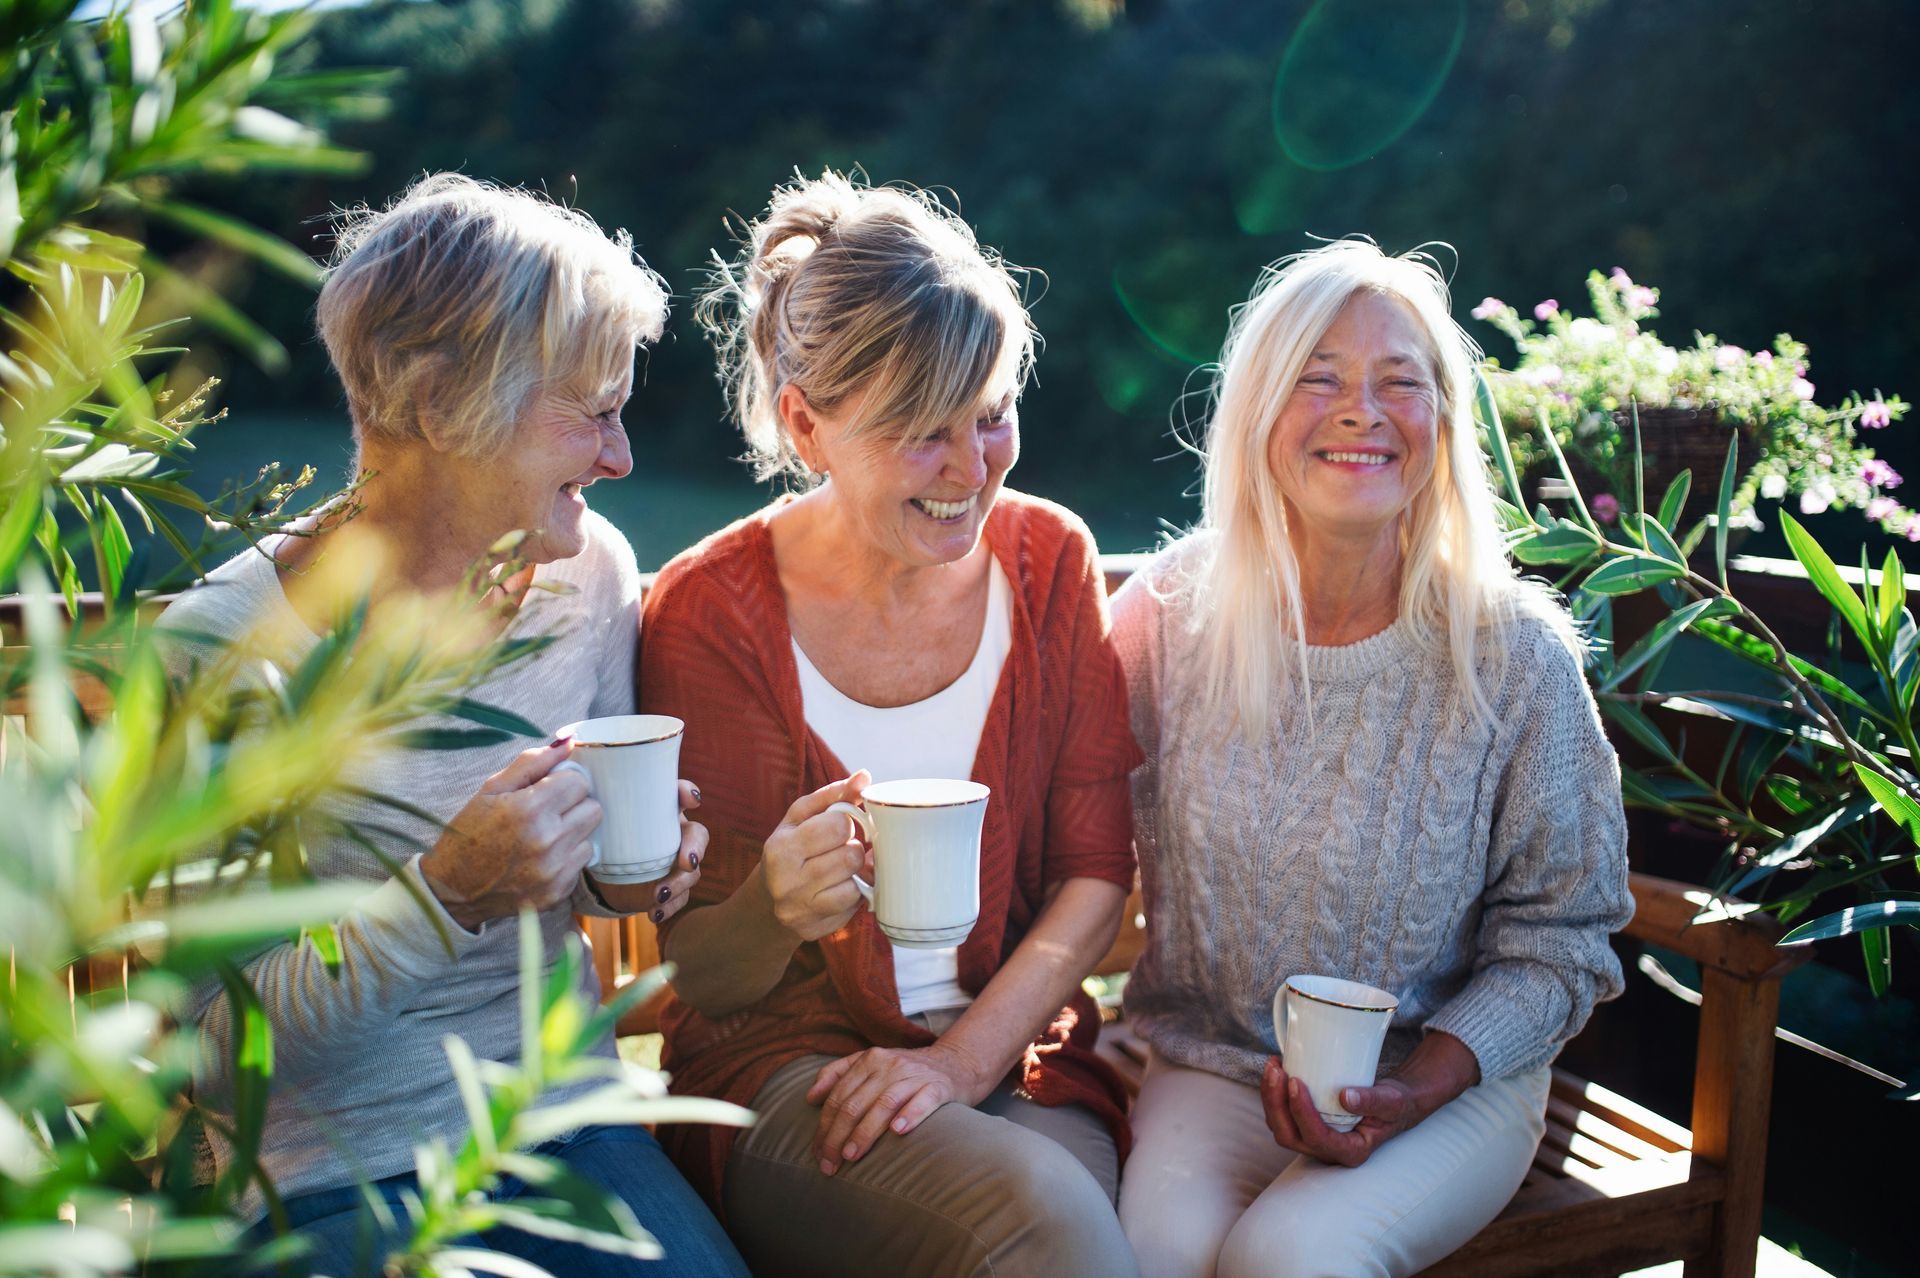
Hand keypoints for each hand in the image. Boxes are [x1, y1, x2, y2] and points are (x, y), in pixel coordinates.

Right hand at [420, 738, 600, 929]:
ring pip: (591, 835)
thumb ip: (533, 762)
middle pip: (593, 808)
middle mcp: (547, 841)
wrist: (452, 889)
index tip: (547, 790)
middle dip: (573, 805)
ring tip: (543, 836)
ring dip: (573, 832)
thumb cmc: (470, 832)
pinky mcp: (558, 892)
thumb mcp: (492, 788)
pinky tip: (541, 858)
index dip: (563, 782)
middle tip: (547, 812)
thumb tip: (570, 741)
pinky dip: (567, 857)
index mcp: (529, 809)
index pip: (579, 781)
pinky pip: (582, 863)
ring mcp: (554, 871)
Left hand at [588, 779, 708, 922]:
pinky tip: (654, 912)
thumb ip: (581, 790)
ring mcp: (673, 863)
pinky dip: (670, 906)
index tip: (689, 799)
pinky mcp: (667, 887)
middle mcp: (672, 834)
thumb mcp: (592, 814)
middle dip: (696, 847)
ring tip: (660, 894)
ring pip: (693, 871)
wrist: (598, 873)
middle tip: (685, 861)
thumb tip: (563, 750)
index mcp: (658, 810)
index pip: (681, 795)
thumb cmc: (600, 834)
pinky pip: (680, 898)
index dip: (688, 794)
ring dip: (681, 882)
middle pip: (697, 835)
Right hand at [760, 771, 871, 942]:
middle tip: (842, 849)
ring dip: (855, 874)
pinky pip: (853, 908)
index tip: (840, 827)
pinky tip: (839, 888)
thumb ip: (834, 795)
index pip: (839, 826)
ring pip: (855, 885)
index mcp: (781, 848)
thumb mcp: (802, 817)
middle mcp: (786, 882)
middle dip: (853, 849)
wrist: (767, 900)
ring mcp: (799, 910)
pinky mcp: (813, 931)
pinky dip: (853, 895)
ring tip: (842, 868)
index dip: (847, 823)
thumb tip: (864, 776)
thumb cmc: (791, 848)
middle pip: (850, 856)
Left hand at [807, 1042, 992, 1174]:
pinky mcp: (939, 1086)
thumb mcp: (872, 1064)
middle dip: (837, 1136)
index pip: (839, 1097)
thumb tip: (810, 1098)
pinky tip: (897, 1132)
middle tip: (829, 1164)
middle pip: (856, 1103)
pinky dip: (909, 1115)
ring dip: (864, 1132)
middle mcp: (889, 1065)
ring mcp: (915, 1075)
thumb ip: (839, 1074)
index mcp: (869, 1059)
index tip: (818, 1154)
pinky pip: (923, 1100)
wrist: (958, 1063)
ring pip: (883, 1104)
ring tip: (851, 1156)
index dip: (824, 1127)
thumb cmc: (908, 1072)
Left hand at [1260, 1056, 1438, 1166]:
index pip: (1317, 1138)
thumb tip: (1344, 1097)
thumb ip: (1372, 1101)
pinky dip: (1274, 1094)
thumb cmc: (1394, 1105)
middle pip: (1290, 1135)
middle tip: (1277, 1071)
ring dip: (1270, 1097)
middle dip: (1276, 1103)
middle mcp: (1328, 1151)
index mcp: (1351, 1151)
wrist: (1392, 1103)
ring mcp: (1314, 1141)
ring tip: (1273, 1066)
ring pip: (1280, 1127)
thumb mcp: (1391, 1102)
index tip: (1296, 1081)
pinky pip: (1281, 1116)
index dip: (1302, 1112)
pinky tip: (1277, 1070)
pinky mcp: (1306, 1126)